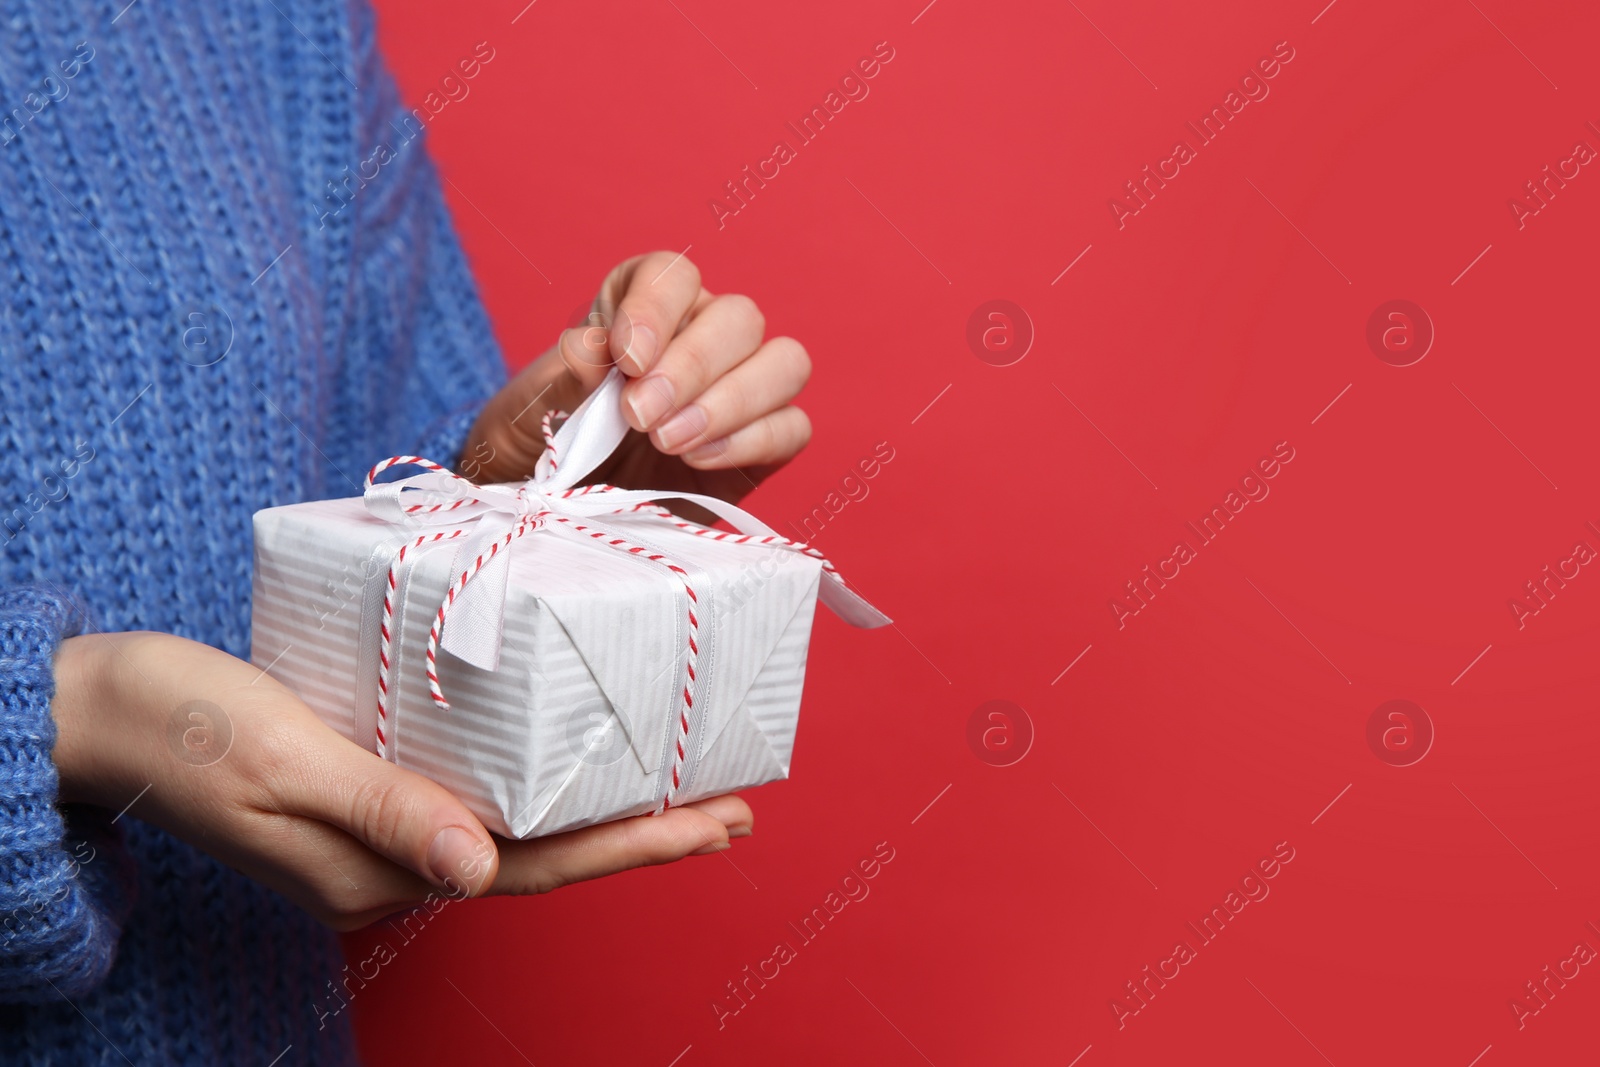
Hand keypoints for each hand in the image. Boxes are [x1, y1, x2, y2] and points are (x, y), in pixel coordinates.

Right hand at [50, 631, 750, 930]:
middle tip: (736, 809)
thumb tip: (482, 868)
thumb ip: (382, 809)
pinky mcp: (370, 787)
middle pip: (542, 852)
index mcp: (375, 869)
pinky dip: (541, 775)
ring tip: (682, 784)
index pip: (533, 866)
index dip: (631, 844)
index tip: (717, 822)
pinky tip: (577, 751)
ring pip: (517, 824)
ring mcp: (381, 829)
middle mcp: (391, 861)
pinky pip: (477, 789)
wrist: (101, 710)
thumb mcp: (281, 761)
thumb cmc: (179, 725)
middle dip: (642, 833)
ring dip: (600, 807)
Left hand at [463, 252, 811, 511]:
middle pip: (739, 317)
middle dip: (693, 367)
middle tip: (641, 417)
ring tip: (671, 442)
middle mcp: (700, 337)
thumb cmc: (538, 450)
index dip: (658, 308)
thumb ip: (559, 381)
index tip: (626, 360)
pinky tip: (699, 461)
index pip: (673, 274)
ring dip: (734, 401)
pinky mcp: (761, 447)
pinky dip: (753, 440)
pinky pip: (793, 426)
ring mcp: (739, 391)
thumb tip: (596, 350)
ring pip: (784, 363)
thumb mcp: (525, 415)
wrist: (554, 517)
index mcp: (639, 308)